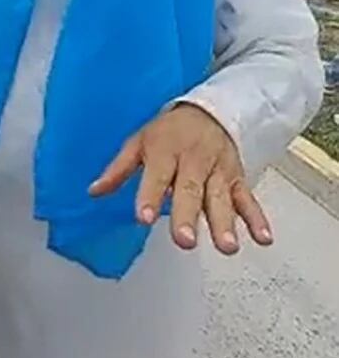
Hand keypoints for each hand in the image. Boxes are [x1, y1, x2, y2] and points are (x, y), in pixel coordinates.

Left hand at [88, 102, 272, 254]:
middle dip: (188, 216)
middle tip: (185, 240)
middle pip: (191, 191)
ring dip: (225, 223)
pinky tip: (262, 237)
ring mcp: (218, 171)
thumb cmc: (168, 132)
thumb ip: (118, 170)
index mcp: (165, 151)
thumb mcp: (138, 143)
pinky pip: (248, 199)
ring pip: (221, 198)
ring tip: (226, 246)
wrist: (208, 111)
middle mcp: (194, 161)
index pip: (156, 176)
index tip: (145, 217)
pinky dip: (257, 218)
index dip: (150, 197)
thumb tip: (94, 191)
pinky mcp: (237, 179)